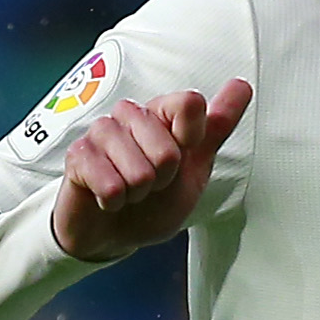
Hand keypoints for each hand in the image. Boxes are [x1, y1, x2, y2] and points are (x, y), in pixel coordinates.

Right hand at [52, 79, 251, 262]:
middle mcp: (131, 115)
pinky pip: (110, 185)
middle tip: (150, 185)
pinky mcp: (78, 156)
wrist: (112, 234)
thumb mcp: (194, 168)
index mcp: (162, 113)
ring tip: (128, 192)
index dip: (190, 141)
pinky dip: (114, 202)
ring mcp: (101, 132)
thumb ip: (216, 127)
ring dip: (137, 194)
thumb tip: (242, 85)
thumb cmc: (152, 201)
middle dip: (163, 180)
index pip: (189, 104)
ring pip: (139, 171)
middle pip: (167, 149)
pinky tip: (107, 199)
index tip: (181, 158)